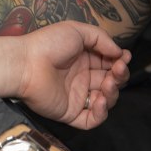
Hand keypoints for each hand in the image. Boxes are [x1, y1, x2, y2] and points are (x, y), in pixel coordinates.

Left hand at [14, 21, 130, 129]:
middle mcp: (81, 78)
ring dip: (113, 92)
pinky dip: (101, 113)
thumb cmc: (47, 44)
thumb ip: (101, 38)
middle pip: (111, 82)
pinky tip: (101, 99)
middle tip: (118, 68)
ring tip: (108, 83)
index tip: (124, 56)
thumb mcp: (77, 30)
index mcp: (83, 59)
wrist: (26, 63)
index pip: (109, 64)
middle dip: (119, 76)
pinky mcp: (69, 112)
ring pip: (105, 100)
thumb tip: (119, 52)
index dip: (119, 62)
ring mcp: (76, 96)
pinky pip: (91, 120)